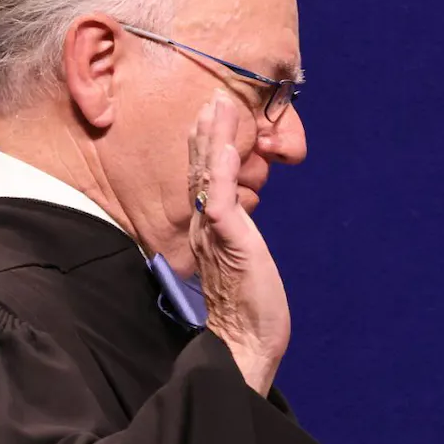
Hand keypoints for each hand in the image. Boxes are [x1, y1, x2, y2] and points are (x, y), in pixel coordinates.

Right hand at [189, 97, 288, 393]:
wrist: (244, 344)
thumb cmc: (246, 313)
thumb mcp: (240, 267)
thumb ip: (232, 244)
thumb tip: (235, 233)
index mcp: (206, 234)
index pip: (201, 184)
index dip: (203, 151)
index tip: (207, 121)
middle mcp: (203, 228)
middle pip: (198, 171)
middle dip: (204, 133)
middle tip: (209, 99)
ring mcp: (212, 230)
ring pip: (206, 174)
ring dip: (212, 137)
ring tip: (217, 105)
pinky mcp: (227, 237)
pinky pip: (219, 192)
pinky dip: (221, 164)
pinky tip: (226, 141)